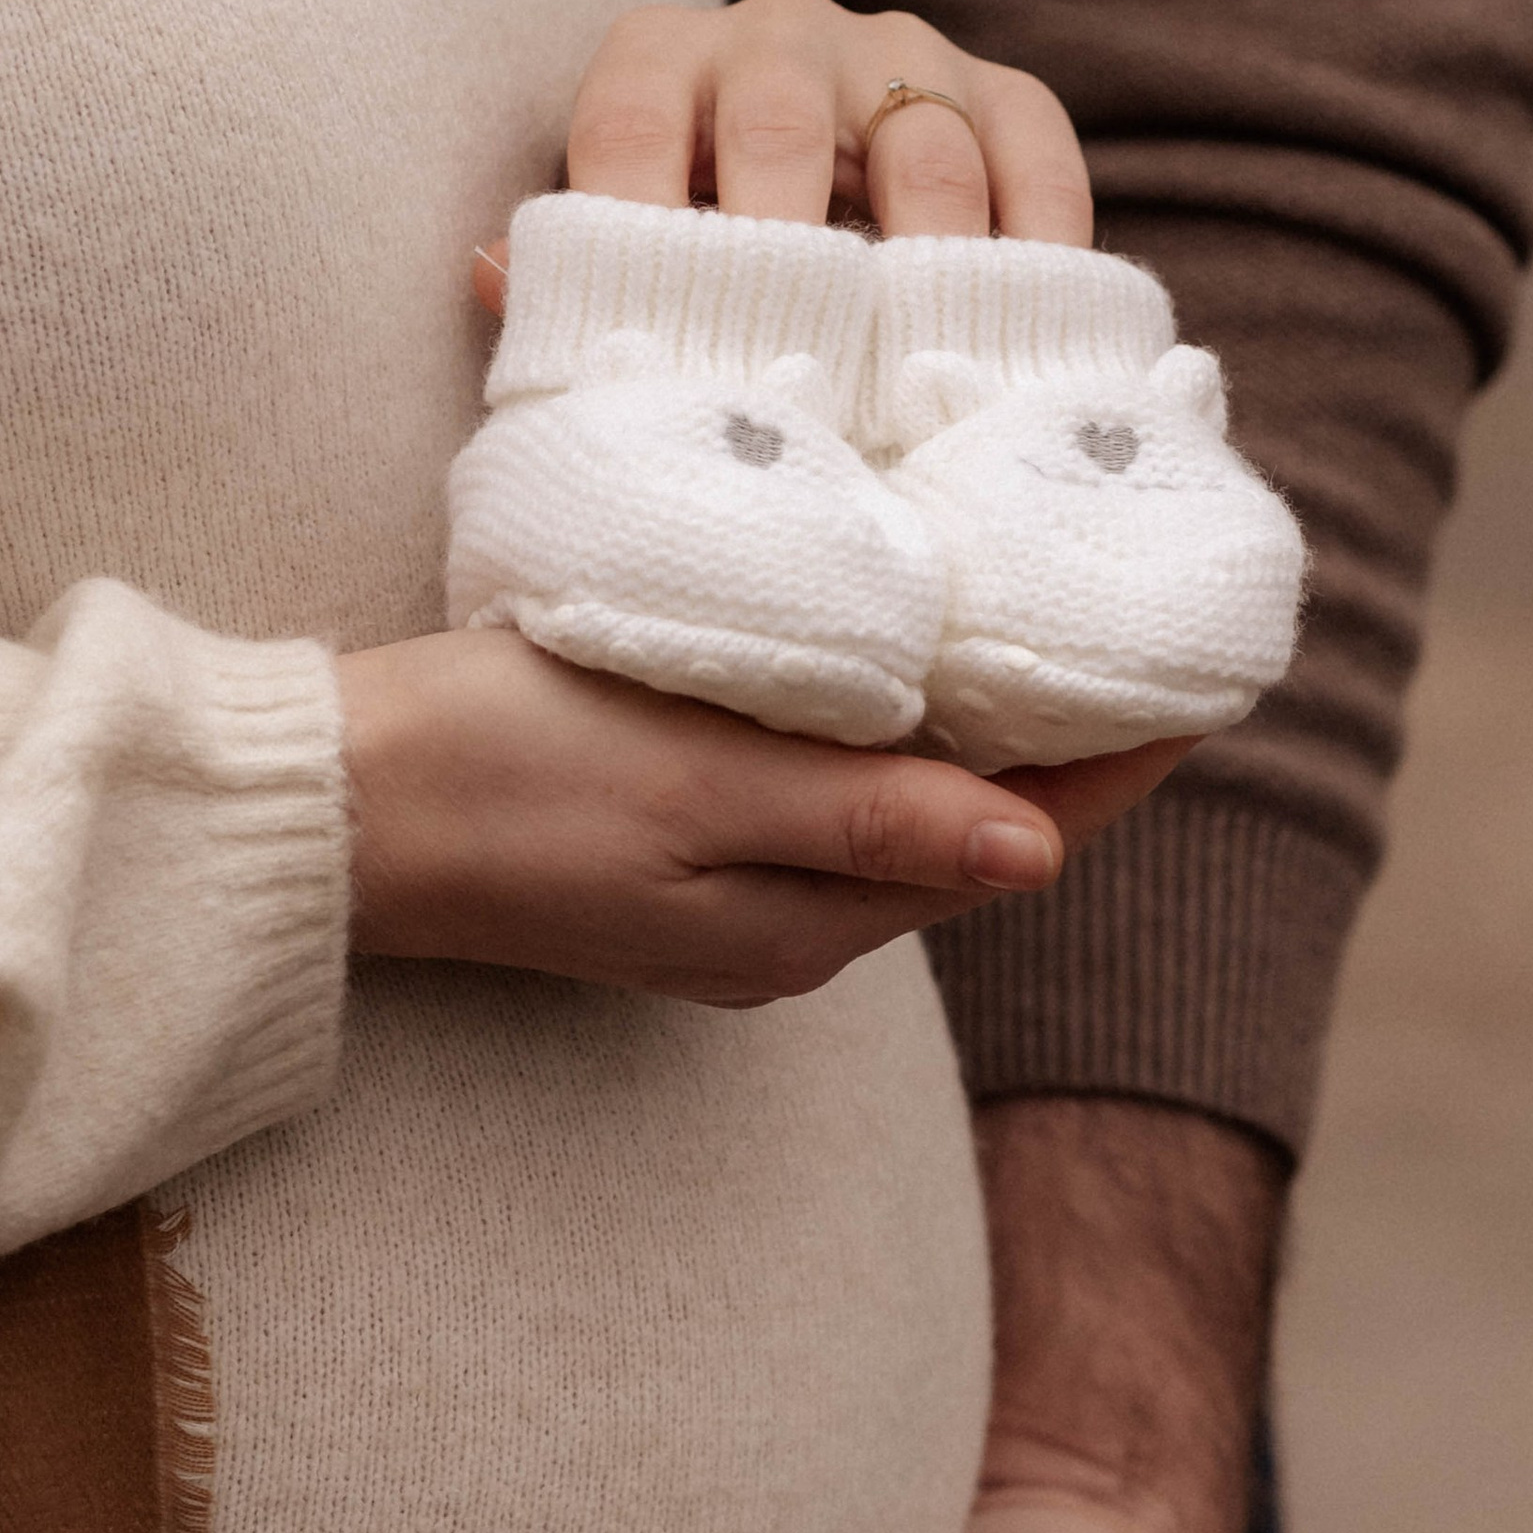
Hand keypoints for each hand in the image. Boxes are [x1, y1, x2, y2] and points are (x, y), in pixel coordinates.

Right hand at [338, 624, 1182, 1007]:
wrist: (327, 807)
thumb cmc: (494, 778)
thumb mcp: (689, 787)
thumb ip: (861, 815)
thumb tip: (1042, 845)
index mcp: (809, 921)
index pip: (1021, 834)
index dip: (1121, 753)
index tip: (1205, 661)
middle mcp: (790, 924)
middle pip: (980, 821)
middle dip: (1070, 732)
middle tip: (1144, 607)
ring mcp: (730, 891)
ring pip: (908, 803)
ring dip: (981, 720)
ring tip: (1050, 609)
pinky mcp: (674, 842)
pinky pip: (828, 786)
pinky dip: (888, 720)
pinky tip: (897, 645)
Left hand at [473, 0, 1092, 310]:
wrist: (823, 177)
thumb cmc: (692, 243)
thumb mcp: (620, 248)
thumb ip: (565, 274)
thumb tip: (490, 275)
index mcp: (655, 59)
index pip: (627, 126)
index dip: (633, 228)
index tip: (650, 337)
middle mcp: (777, 30)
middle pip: (778, 123)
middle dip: (782, 249)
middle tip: (791, 363)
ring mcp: (900, 53)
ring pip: (922, 146)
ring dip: (928, 266)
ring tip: (923, 374)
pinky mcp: (1005, 93)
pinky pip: (1034, 158)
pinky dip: (1038, 247)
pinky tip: (1032, 330)